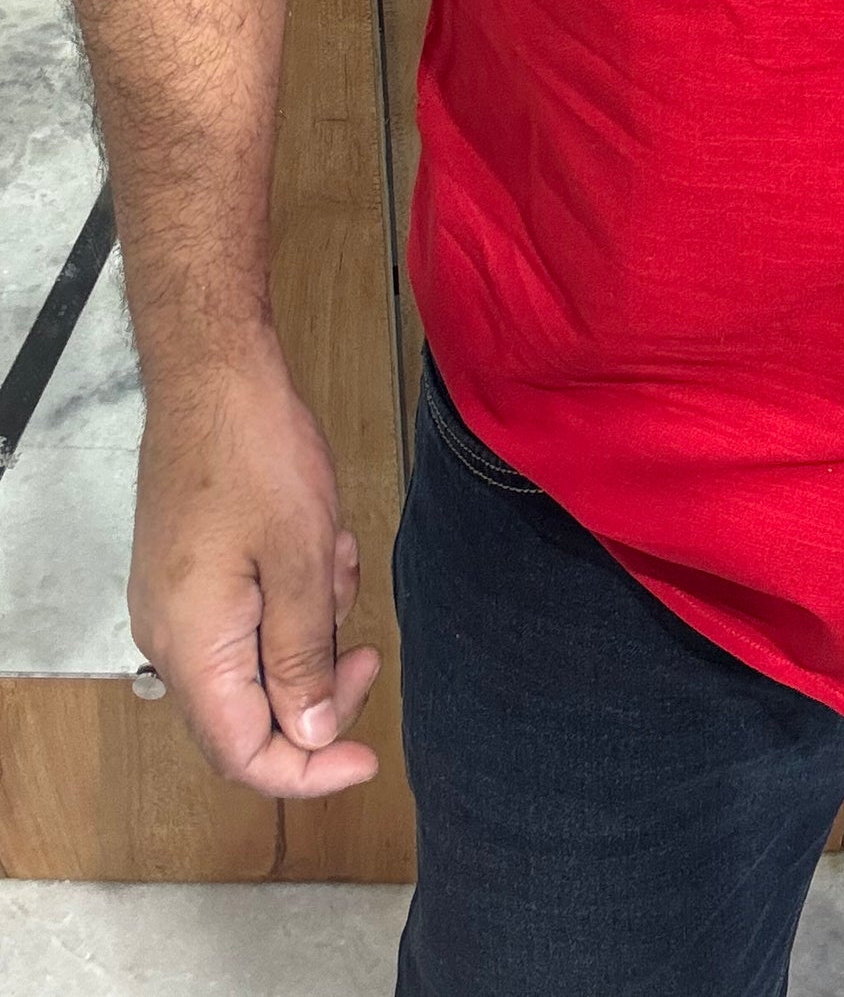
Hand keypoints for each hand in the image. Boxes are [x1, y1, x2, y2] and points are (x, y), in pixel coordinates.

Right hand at [128, 335, 380, 797]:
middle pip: (250, 714)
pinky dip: (294, 594)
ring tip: (337, 559)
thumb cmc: (256, 456)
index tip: (367, 756)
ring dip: (312, 626)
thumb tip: (312, 736)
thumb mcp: (301, 562)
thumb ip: (304, 657)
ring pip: (258, 659)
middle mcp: (173, 638)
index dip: (309, 769)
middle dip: (319, 686)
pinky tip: (320, 541)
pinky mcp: (191, 573)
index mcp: (194, 647)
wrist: (214, 377)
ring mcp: (179, 605)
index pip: (244, 755)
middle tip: (367, 649)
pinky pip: (250, 616)